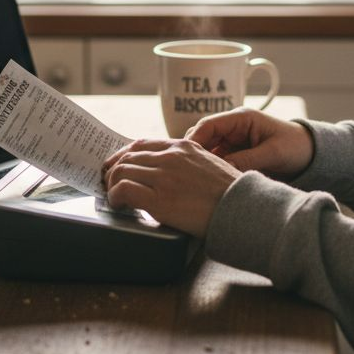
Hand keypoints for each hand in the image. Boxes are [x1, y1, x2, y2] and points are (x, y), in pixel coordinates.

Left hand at [102, 138, 240, 236]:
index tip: (118, 165)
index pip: (142, 144)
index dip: (124, 155)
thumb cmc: (231, 193)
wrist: (242, 209)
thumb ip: (188, 163)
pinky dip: (115, 197)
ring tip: (115, 196)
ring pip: (121, 171)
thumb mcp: (211, 164)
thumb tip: (172, 173)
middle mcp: (171, 157)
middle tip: (111, 183)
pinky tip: (119, 205)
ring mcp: (164, 176)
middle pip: (128, 157)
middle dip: (114, 171)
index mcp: (184, 146)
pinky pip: (123, 190)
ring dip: (112, 184)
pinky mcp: (158, 198)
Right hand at [185, 107, 313, 178]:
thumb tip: (221, 170)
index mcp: (241, 119)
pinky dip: (211, 170)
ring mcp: (233, 141)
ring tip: (194, 180)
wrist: (310, 154)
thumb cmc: (295, 147)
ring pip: (207, 151)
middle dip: (193, 154)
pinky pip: (217, 161)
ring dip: (201, 164)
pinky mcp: (235, 154)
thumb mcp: (273, 153)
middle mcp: (233, 128)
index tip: (185, 158)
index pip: (208, 125)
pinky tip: (206, 182)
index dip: (194, 140)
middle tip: (185, 173)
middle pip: (202, 138)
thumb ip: (247, 160)